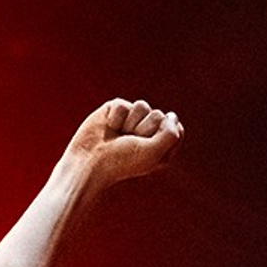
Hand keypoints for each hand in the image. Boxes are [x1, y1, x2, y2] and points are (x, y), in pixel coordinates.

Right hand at [64, 97, 183, 188]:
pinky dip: (116, 118)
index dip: (165, 133)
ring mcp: (132, 120)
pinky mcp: (116, 110)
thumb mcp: (152, 153)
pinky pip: (123, 104)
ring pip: (142, 105)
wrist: (90, 162)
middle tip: (130, 143)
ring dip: (130, 123)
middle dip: (144, 129)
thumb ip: (170, 135)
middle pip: (159, 115)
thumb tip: (172, 116)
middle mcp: (148, 132)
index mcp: (161, 147)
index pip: (176, 128)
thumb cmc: (122, 162)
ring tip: (119, 136)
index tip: (151, 146)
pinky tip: (109, 129)